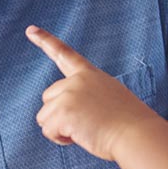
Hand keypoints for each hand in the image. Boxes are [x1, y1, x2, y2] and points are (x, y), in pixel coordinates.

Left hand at [26, 25, 155, 161]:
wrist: (136, 135)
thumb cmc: (128, 124)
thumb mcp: (109, 98)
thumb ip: (86, 96)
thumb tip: (69, 112)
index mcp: (90, 74)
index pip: (64, 54)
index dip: (45, 40)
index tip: (30, 30)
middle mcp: (77, 80)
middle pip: (48, 98)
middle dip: (59, 114)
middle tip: (86, 124)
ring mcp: (69, 94)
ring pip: (45, 117)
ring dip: (59, 129)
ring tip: (85, 130)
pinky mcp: (63, 111)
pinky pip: (47, 131)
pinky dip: (59, 139)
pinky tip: (80, 137)